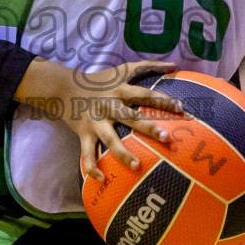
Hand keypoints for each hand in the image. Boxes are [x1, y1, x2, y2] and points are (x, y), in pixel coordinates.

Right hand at [16, 59, 184, 182]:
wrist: (63, 87)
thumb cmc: (99, 80)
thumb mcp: (122, 69)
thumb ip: (148, 66)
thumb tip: (174, 65)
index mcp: (120, 90)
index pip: (145, 94)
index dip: (163, 100)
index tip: (181, 108)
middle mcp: (109, 106)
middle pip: (130, 117)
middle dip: (148, 127)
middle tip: (166, 138)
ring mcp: (96, 121)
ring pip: (110, 139)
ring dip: (122, 153)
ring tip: (137, 166)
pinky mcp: (84, 134)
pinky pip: (87, 153)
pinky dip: (92, 167)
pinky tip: (102, 179)